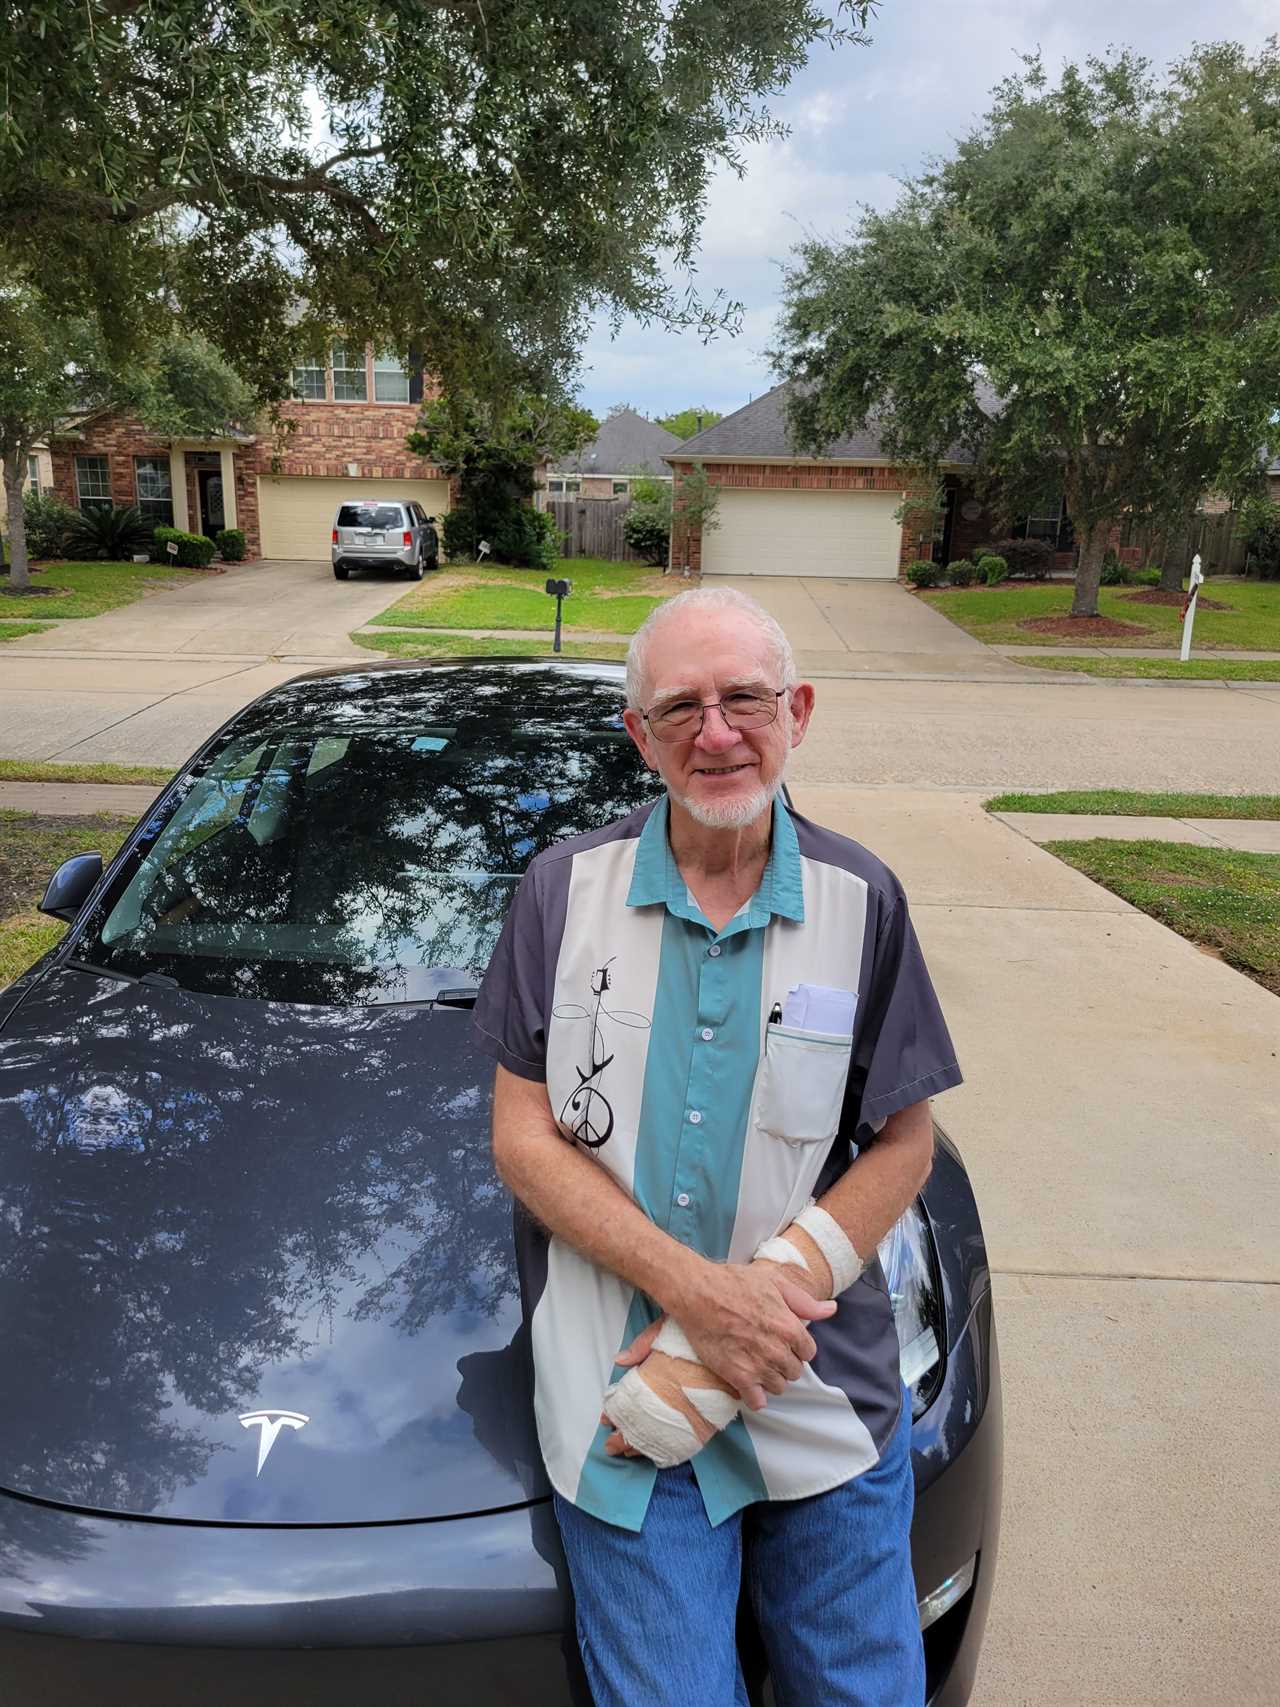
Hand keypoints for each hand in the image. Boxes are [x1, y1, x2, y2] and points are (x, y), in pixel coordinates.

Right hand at [670, 1261, 835, 1412]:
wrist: (697, 1293)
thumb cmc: (734, 1282)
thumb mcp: (774, 1282)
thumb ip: (804, 1301)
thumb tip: (831, 1310)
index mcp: (789, 1327)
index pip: (808, 1352)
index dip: (797, 1346)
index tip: (784, 1341)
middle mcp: (777, 1350)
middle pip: (795, 1371)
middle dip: (785, 1362)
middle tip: (768, 1350)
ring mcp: (758, 1366)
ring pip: (779, 1387)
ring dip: (771, 1378)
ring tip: (756, 1363)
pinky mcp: (738, 1377)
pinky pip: (758, 1402)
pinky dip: (756, 1397)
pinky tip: (749, 1383)